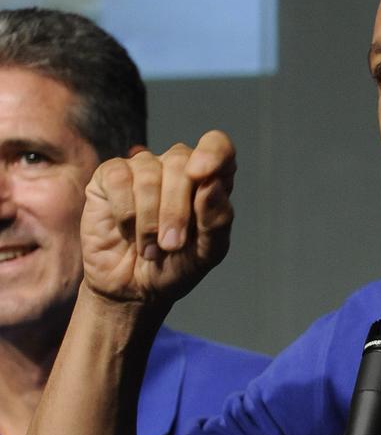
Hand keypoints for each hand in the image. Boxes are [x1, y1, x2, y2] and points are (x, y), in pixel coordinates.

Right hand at [80, 131, 235, 308]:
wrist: (134, 289)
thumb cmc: (177, 266)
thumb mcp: (207, 252)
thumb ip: (217, 219)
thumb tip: (213, 183)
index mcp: (210, 178)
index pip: (217, 145)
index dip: (211, 154)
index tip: (201, 174)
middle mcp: (178, 166)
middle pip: (180, 162)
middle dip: (175, 210)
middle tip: (171, 245)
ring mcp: (143, 168)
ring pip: (148, 173)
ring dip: (149, 219)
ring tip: (151, 249)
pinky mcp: (110, 177)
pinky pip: (118, 178)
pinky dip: (125, 211)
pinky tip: (127, 231)